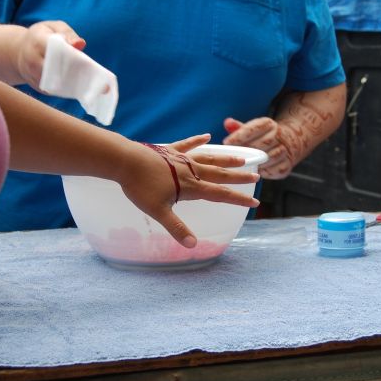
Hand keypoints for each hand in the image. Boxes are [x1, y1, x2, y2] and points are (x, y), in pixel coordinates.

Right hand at [14, 21, 84, 90]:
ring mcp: (32, 76)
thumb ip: (67, 33)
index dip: (70, 54)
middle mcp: (31, 60)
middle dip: (72, 69)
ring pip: (56, 82)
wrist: (18, 52)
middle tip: (85, 70)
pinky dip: (65, 88)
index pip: (55, 49)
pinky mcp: (37, 87)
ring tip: (82, 77)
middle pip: (56, 69)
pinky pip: (54, 90)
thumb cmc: (41, 36)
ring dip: (70, 80)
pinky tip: (75, 83)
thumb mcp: (53, 27)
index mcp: (36, 41)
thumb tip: (80, 44)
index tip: (82, 58)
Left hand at [119, 134, 259, 247]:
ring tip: (241, 157)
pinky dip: (197, 140)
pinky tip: (207, 136)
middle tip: (256, 175)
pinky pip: (188, 145)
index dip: (238, 199)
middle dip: (239, 177)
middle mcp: (190, 171)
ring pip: (209, 158)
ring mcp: (181, 159)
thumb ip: (176, 228)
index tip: (254, 202)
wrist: (124, 161)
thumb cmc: (139, 187)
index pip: (220, 194)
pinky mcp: (169, 151)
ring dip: (226, 158)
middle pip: (220, 174)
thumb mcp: (158, 211)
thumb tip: (192, 245)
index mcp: (190, 187)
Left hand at [222, 117, 295, 178]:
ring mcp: (285, 150)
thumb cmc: (263, 137)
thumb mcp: (252, 129)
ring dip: (256, 162)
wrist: (289, 142)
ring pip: (270, 157)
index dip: (240, 136)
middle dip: (247, 150)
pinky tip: (255, 171)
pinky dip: (264, 172)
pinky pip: (275, 170)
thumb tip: (228, 123)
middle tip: (233, 156)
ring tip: (242, 164)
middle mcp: (279, 135)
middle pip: (263, 143)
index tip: (227, 142)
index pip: (254, 128)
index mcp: (269, 124)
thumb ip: (239, 127)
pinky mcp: (287, 165)